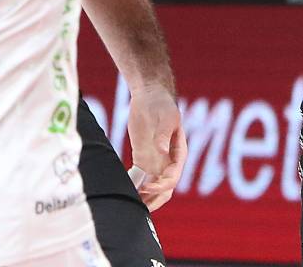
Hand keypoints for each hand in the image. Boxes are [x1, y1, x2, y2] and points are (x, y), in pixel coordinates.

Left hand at [126, 82, 186, 211]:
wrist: (149, 95)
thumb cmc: (161, 104)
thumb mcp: (165, 116)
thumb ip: (163, 134)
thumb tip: (161, 150)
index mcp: (179, 153)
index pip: (173, 177)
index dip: (161, 186)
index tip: (146, 187)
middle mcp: (168, 161)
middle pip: (166, 189)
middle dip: (154, 200)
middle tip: (138, 207)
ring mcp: (156, 161)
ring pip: (154, 188)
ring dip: (145, 199)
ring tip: (130, 207)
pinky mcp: (143, 159)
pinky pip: (140, 180)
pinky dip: (135, 189)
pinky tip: (124, 194)